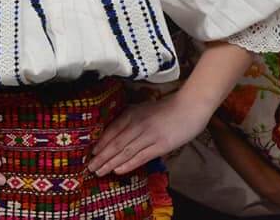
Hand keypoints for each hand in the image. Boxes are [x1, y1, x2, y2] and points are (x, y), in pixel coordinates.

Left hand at [88, 94, 206, 176]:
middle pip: (115, 143)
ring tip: (99, 172)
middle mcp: (137, 124)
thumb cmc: (167, 109)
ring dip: (111, 163)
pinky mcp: (160, 145)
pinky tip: (118, 171)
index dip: (100, 144)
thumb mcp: (144, 109)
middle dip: (101, 157)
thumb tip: (116, 133)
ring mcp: (149, 135)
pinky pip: (141, 156)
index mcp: (131, 113)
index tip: (90, 154)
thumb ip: (131, 118)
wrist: (189, 107)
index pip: (111, 131)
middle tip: (89, 168)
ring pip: (125, 151)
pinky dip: (128, 164)